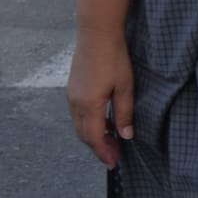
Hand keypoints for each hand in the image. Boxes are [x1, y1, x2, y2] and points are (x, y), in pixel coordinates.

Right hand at [66, 28, 134, 168]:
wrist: (96, 34)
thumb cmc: (114, 58)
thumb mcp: (125, 86)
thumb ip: (125, 113)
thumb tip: (126, 135)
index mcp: (89, 105)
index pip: (94, 138)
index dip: (104, 152)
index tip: (113, 163)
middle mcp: (75, 103)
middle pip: (84, 134)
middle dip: (98, 147)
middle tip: (113, 156)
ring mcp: (71, 95)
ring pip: (80, 125)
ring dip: (94, 135)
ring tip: (111, 140)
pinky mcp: (72, 88)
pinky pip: (78, 114)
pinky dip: (90, 123)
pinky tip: (104, 121)